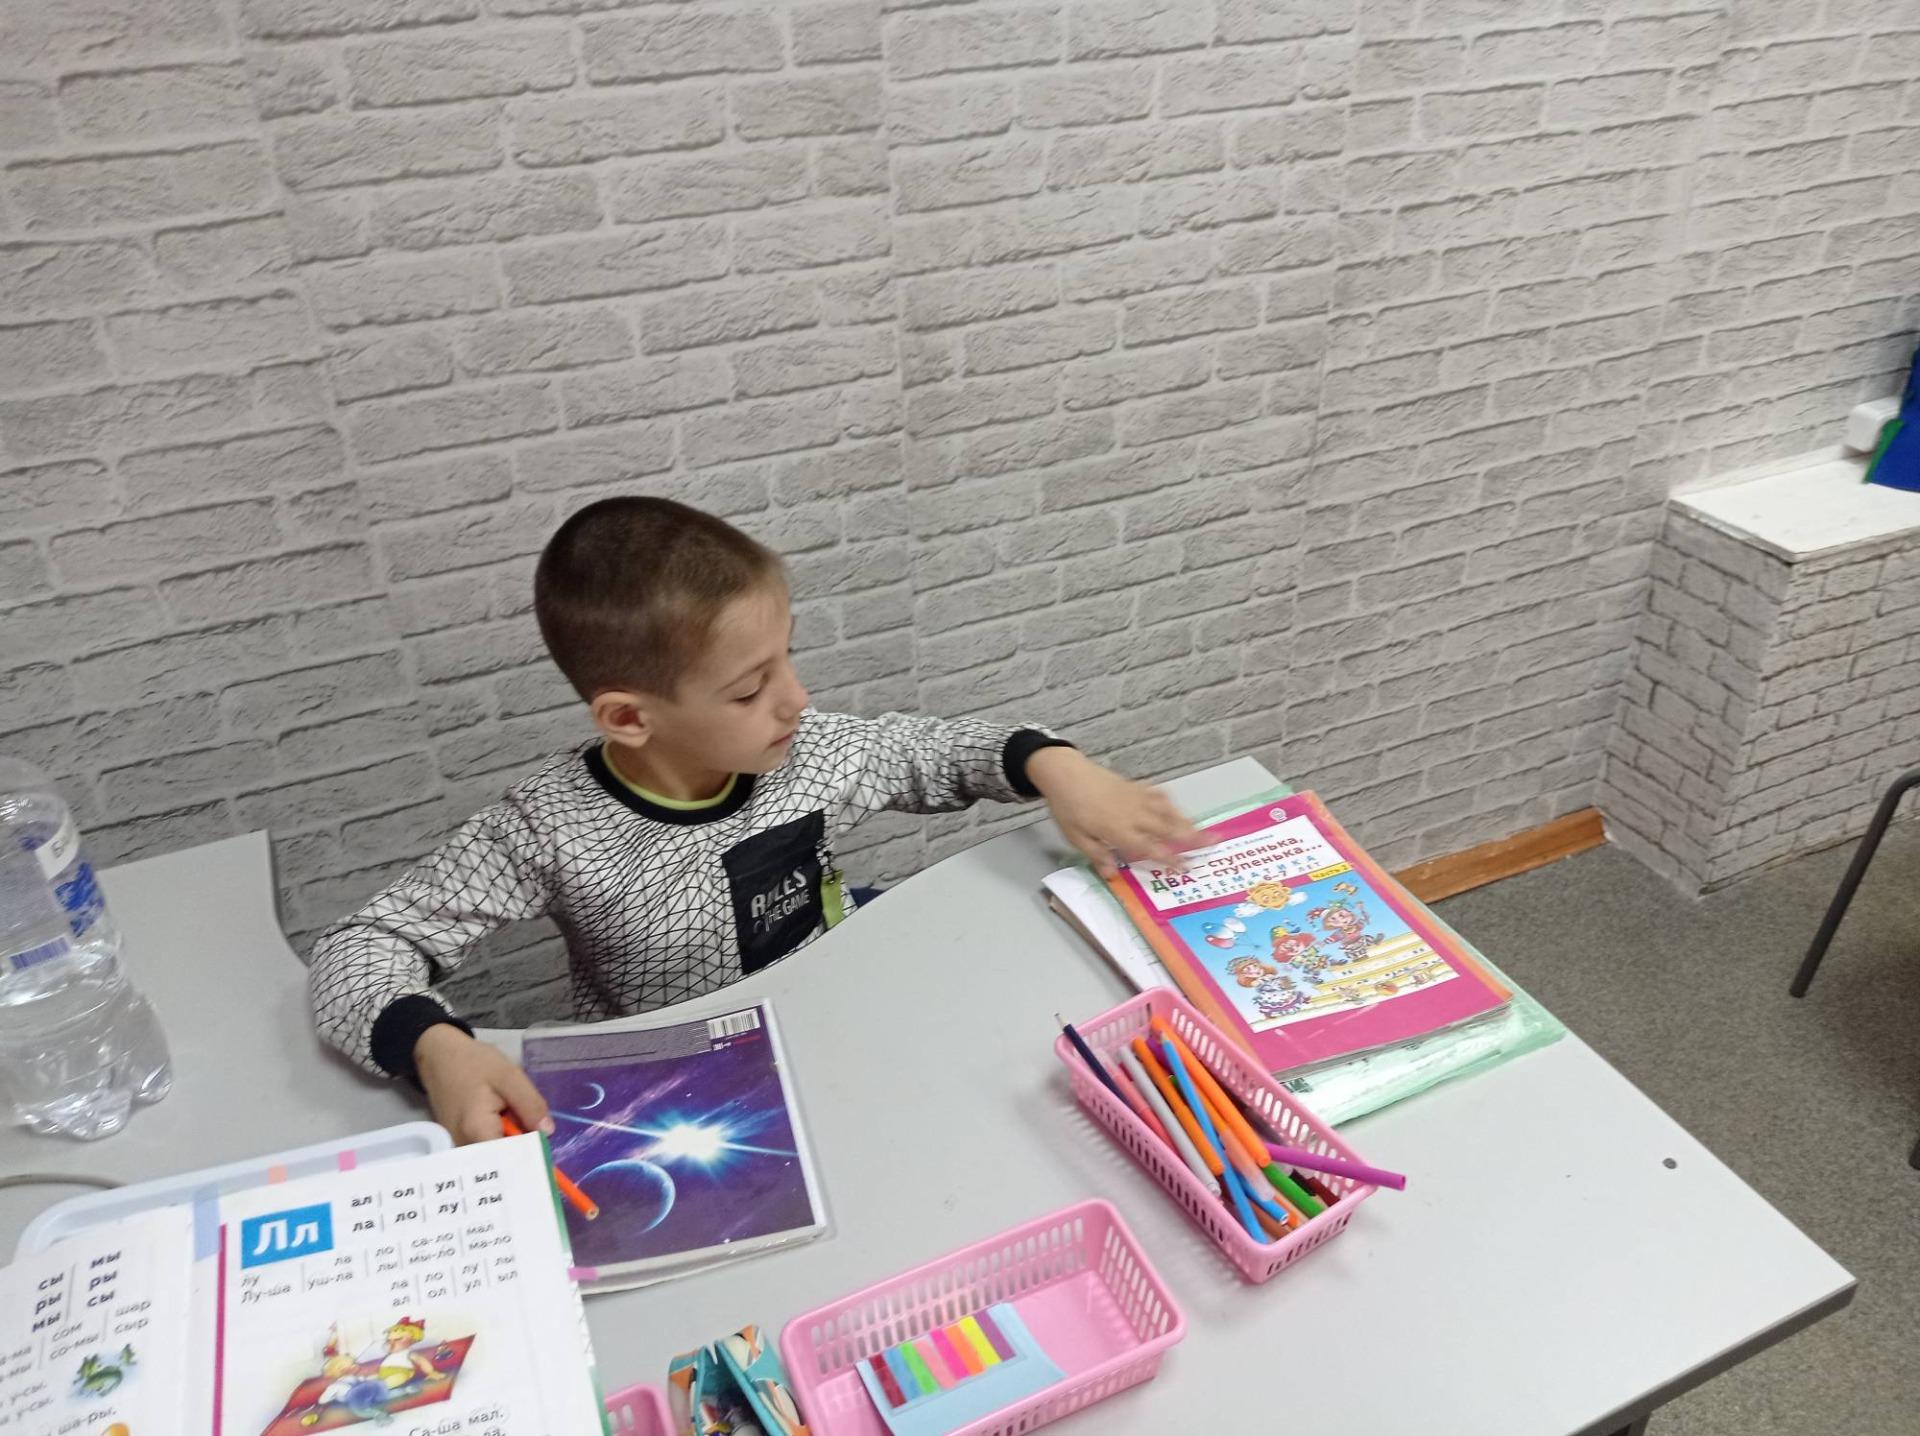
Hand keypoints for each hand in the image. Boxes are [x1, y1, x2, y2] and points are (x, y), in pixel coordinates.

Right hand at [413, 1025, 552, 1146]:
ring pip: (494, 1156)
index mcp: (477, 1131)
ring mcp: (458, 1146)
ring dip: (511, 1144)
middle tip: (536, 1133)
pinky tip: (506, 1124)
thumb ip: (529, 1104)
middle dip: (523, 1150)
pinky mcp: (458, 1142)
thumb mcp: (509, 1077)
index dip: (532, 1158)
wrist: (440, 1057)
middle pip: (502, 1161)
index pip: (510, 1160)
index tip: (549, 1156)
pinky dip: (499, 1140)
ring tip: (518, 1123)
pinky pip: (485, 1148)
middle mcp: (464, 1146)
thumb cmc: (474, 1063)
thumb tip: (547, 1132)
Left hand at [1026, 747, 1205, 878]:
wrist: (1065, 773)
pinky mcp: (1135, 786)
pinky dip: (1170, 803)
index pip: (1149, 848)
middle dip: (1192, 836)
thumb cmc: (1068, 809)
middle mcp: (1134, 815)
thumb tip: (1113, 875)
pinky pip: (1158, 795)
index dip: (1169, 859)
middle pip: (1168, 828)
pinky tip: (1176, 808)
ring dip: (1187, 821)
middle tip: (1214, 842)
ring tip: (1205, 830)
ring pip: (1168, 811)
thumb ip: (1097, 855)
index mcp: (1119, 830)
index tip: (1186, 867)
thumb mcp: (1076, 838)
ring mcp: (1137, 798)